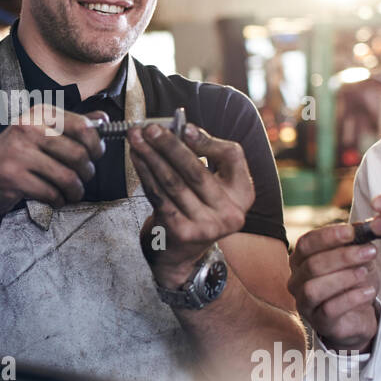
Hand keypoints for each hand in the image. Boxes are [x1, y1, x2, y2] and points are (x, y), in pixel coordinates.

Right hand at [0, 104, 105, 220]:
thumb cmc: (12, 159)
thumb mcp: (39, 134)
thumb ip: (71, 126)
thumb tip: (103, 120)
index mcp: (38, 114)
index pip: (82, 126)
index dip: (96, 145)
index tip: (95, 155)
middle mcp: (28, 128)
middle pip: (79, 154)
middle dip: (87, 172)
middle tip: (83, 178)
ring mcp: (18, 152)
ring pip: (68, 177)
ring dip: (75, 190)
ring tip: (71, 192)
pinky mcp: (13, 177)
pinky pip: (51, 193)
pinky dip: (58, 200)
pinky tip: (53, 198)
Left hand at [128, 122, 254, 287]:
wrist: (183, 252)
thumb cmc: (198, 205)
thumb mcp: (214, 182)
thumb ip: (206, 152)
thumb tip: (185, 129)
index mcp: (244, 193)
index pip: (232, 157)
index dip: (206, 141)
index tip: (183, 127)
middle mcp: (230, 212)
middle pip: (196, 171)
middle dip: (169, 146)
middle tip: (150, 128)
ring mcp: (207, 226)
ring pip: (173, 183)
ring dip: (151, 157)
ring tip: (136, 139)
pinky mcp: (182, 233)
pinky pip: (159, 197)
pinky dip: (145, 174)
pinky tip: (136, 159)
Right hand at [288, 223, 380, 351]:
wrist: (358, 316)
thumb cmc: (353, 284)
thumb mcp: (357, 260)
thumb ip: (356, 244)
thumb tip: (364, 228)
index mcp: (301, 260)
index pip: (306, 243)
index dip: (328, 236)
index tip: (352, 232)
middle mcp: (297, 281)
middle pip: (312, 265)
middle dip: (343, 256)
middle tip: (369, 251)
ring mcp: (305, 303)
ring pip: (315, 288)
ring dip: (343, 278)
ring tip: (364, 273)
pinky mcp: (319, 322)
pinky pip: (329, 309)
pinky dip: (351, 298)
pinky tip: (368, 292)